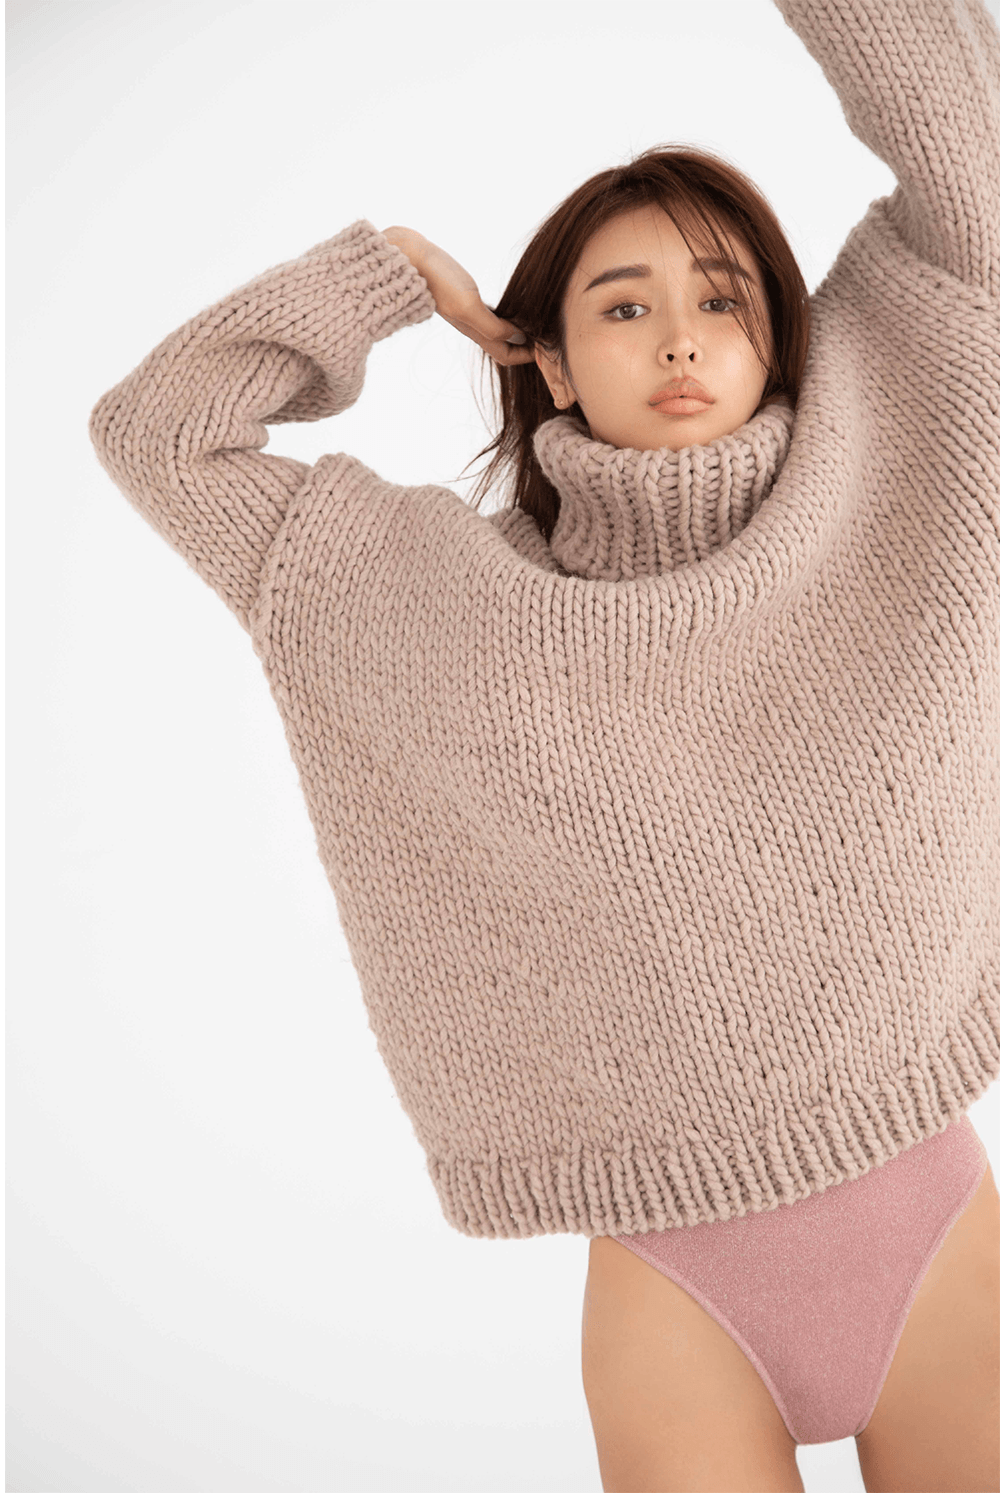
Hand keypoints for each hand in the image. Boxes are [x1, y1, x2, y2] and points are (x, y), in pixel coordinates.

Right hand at [382, 226, 533, 365]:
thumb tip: (520, 338)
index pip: (506, 356)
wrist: (408, 259)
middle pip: (503, 347)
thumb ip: (493, 327)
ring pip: (498, 330)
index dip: (527, 357)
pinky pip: (490, 313)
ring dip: (517, 331)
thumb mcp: (468, 307)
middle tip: (547, 338)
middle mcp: (473, 325)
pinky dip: (506, 315)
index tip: (548, 349)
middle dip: (525, 348)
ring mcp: (468, 310)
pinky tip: (514, 304)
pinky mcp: (464, 294)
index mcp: (475, 332)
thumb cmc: (439, 282)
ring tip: (536, 324)